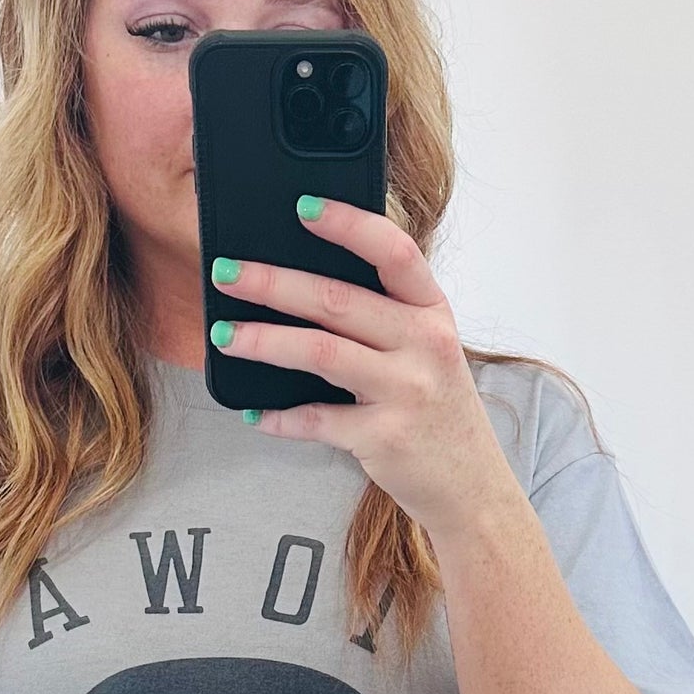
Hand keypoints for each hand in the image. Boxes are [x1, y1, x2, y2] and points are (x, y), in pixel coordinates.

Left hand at [208, 195, 511, 541]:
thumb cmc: (437, 409)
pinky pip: (317, 420)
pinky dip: (281, 417)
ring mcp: (405, 393)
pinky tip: (254, 412)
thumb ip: (385, 315)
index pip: (394, 252)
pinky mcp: (383, 438)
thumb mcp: (429, 349)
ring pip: (321, 353)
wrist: (470, 485)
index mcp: (433, 312)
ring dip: (264, 340)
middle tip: (224, 271)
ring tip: (223, 335)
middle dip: (273, 282)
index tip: (302, 207)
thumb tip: (304, 282)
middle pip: (337, 300)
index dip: (349, 225)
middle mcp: (424, 346)